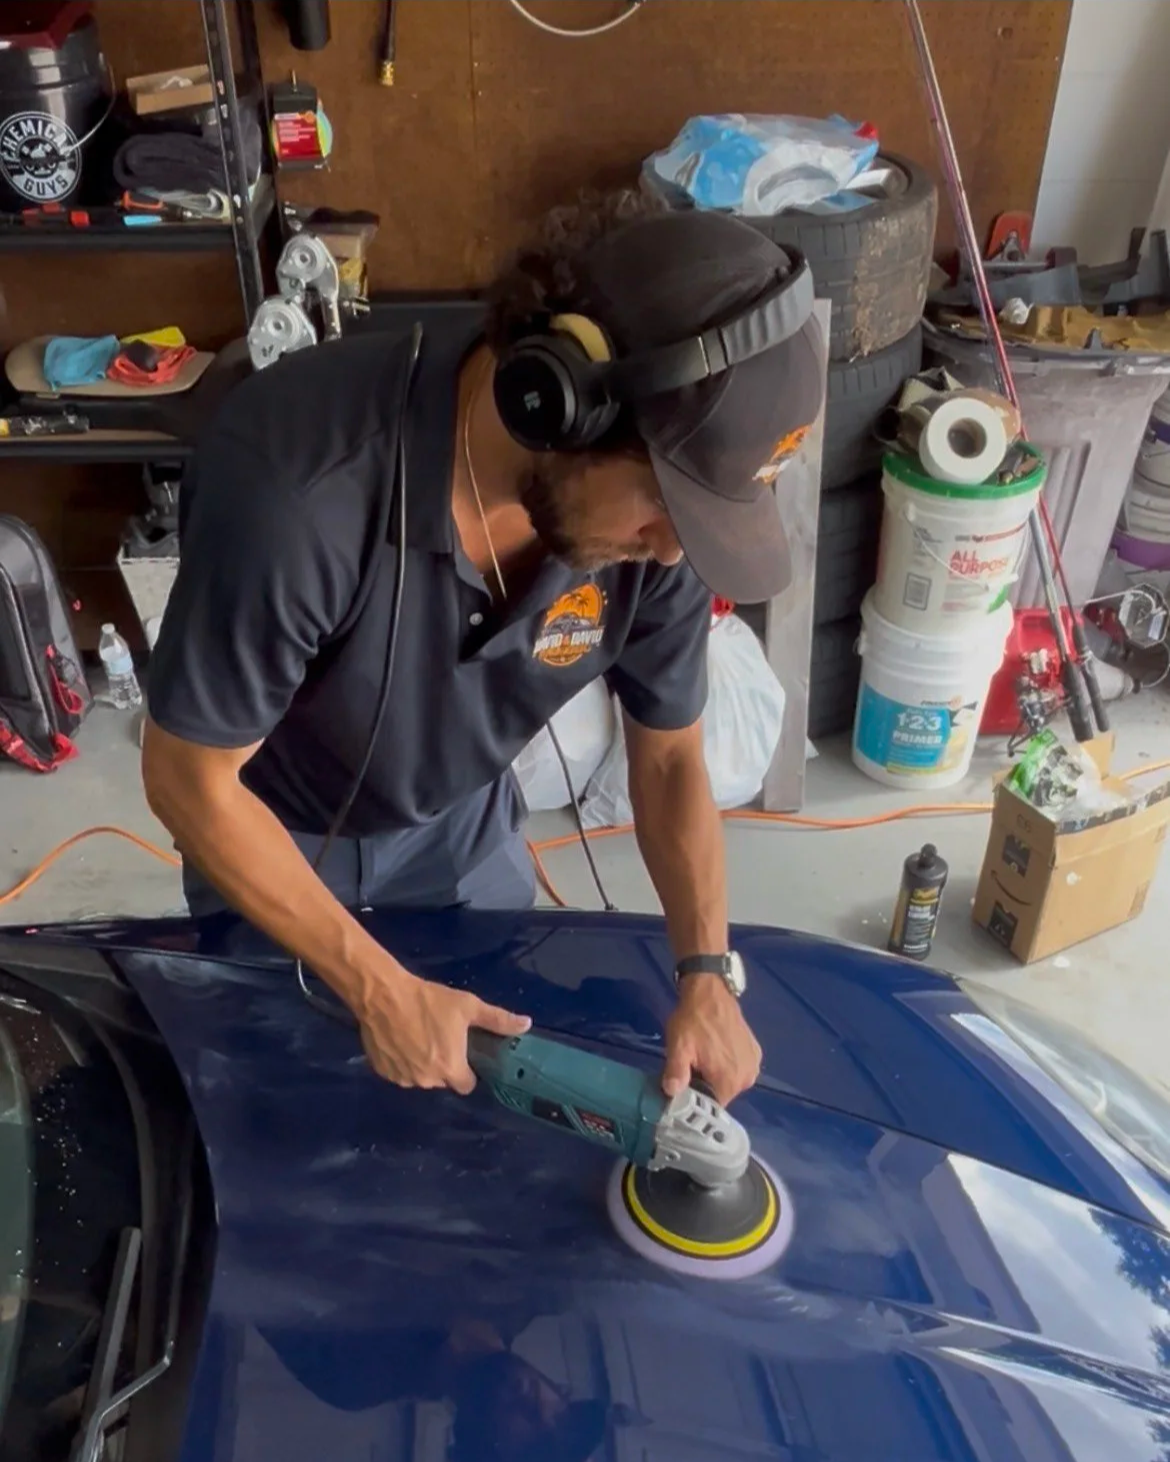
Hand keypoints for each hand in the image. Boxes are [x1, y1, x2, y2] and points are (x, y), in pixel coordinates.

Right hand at [355, 968, 529, 1092]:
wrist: (383, 995)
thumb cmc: (429, 1001)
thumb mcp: (468, 1006)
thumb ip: (498, 1020)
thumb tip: (527, 1025)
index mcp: (451, 1068)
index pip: (467, 1085)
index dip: (468, 1072)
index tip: (464, 1054)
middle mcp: (427, 1080)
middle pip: (443, 1081)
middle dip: (444, 1066)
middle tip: (440, 1039)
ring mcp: (403, 1079)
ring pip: (420, 1078)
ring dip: (422, 1065)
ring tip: (418, 1037)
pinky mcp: (383, 1073)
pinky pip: (400, 1073)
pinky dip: (402, 1062)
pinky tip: (401, 1041)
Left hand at [662, 974, 761, 1106]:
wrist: (710, 990)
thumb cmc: (693, 1019)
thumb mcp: (679, 1046)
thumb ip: (676, 1072)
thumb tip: (672, 1093)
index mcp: (730, 1081)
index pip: (712, 1106)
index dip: (697, 1099)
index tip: (685, 1088)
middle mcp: (747, 1078)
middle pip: (722, 1094)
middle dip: (706, 1085)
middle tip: (691, 1067)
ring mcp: (754, 1064)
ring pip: (730, 1082)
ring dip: (717, 1074)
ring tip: (703, 1056)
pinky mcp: (755, 1052)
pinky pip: (739, 1068)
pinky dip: (728, 1064)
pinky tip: (716, 1049)